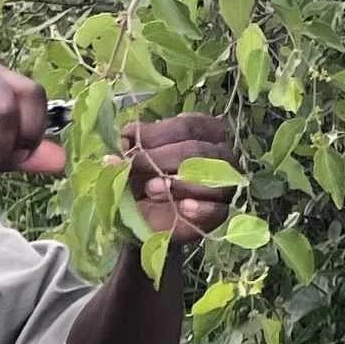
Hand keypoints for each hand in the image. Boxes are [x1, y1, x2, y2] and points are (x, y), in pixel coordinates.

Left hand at [110, 113, 236, 244]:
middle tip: (134, 165)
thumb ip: (132, 150)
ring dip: (177, 183)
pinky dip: (201, 208)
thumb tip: (119, 146)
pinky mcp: (221, 212)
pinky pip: (217, 209)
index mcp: (204, 131)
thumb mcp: (138, 161)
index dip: (156, 133)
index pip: (188, 126)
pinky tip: (183, 207)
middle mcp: (220, 153)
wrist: (152, 218)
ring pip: (210, 177)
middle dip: (160, 158)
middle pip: (196, 150)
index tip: (126, 139)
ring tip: (150, 189)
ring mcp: (225, 183)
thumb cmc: (148, 178)